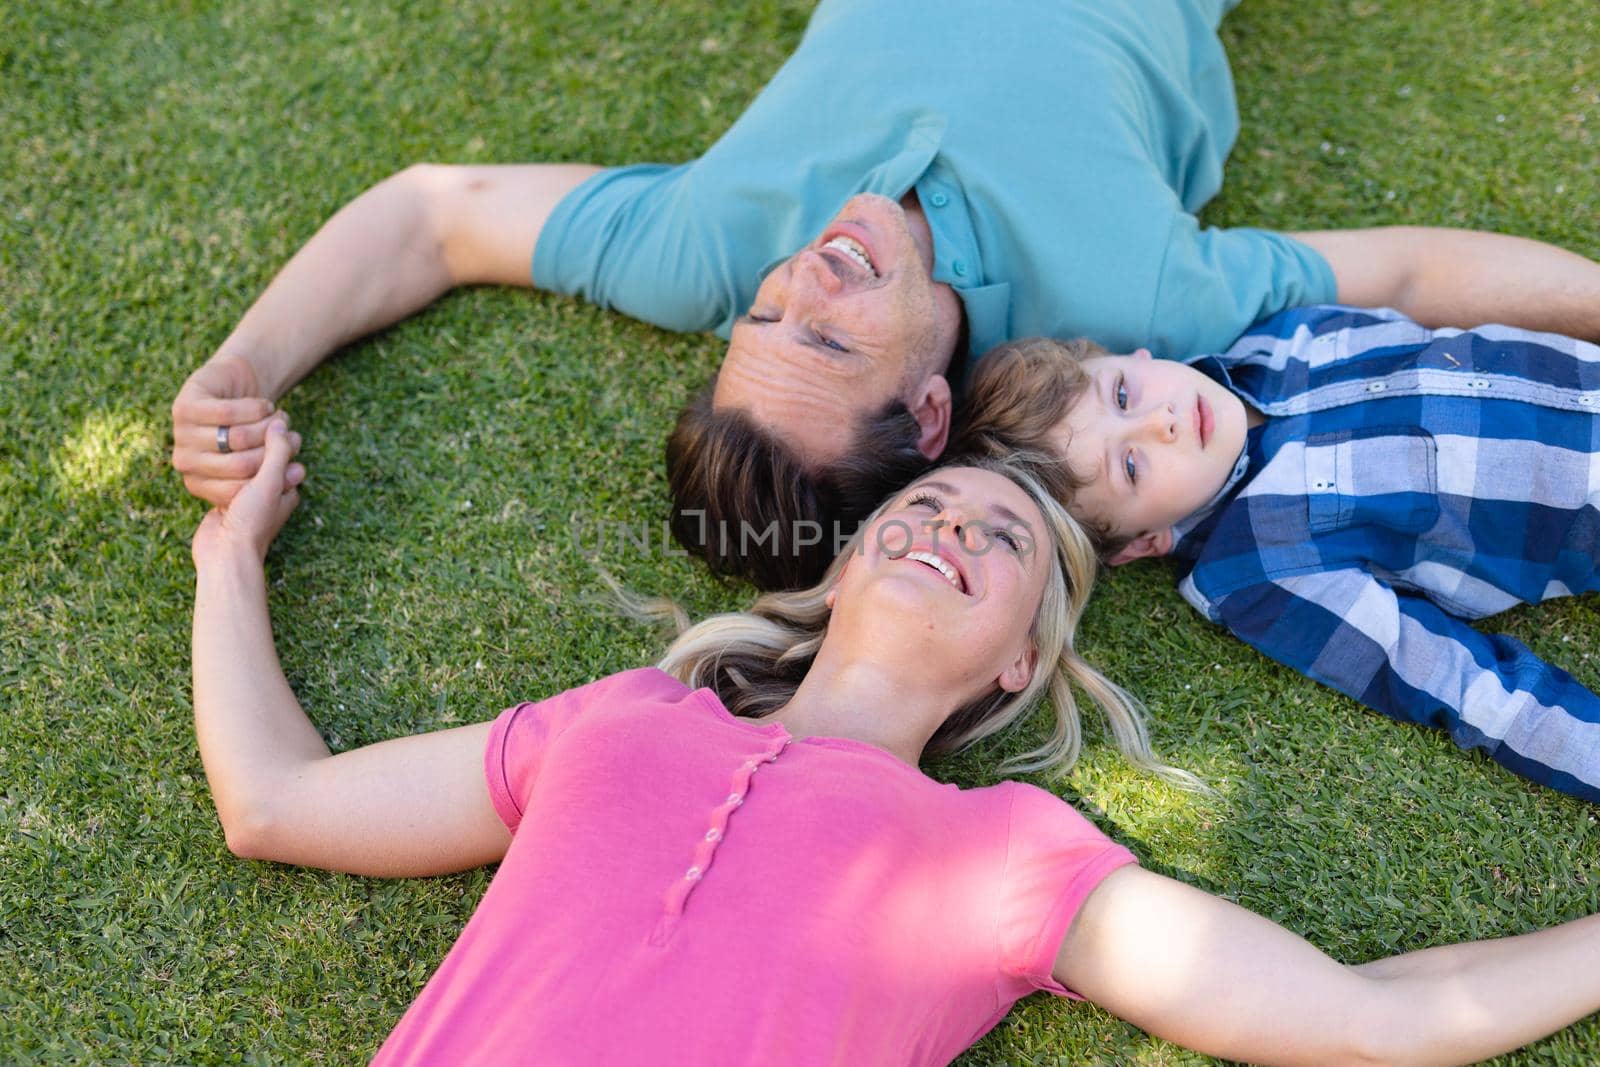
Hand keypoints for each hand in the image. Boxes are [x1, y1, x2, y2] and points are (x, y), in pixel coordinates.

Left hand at [171, 354, 303, 505]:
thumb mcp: (260, 455)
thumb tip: (298, 474)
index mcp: (199, 483)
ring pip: (238, 438)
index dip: (272, 479)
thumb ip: (274, 469)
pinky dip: (257, 409)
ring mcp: (181, 435)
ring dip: (269, 426)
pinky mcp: (183, 408)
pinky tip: (266, 407)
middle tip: (291, 436)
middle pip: (241, 465)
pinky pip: (229, 413)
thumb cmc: (250, 428)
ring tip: (281, 420)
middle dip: (275, 451)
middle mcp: (185, 463)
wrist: (232, 385)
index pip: (238, 491)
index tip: (296, 467)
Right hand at [192, 417, 302, 569]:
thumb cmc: (252, 520)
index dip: (286, 438)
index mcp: (287, 491)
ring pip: (247, 468)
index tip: (280, 417)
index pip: (289, 458)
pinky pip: (227, 477)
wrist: (225, 553)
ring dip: (243, 453)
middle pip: (268, 461)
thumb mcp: (270, 481)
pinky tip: (216, 452)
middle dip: (265, 444)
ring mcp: (247, 499)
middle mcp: (270, 496)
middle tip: (263, 421)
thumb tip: (280, 424)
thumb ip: (277, 452)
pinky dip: (224, 466)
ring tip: (237, 433)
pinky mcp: (225, 502)